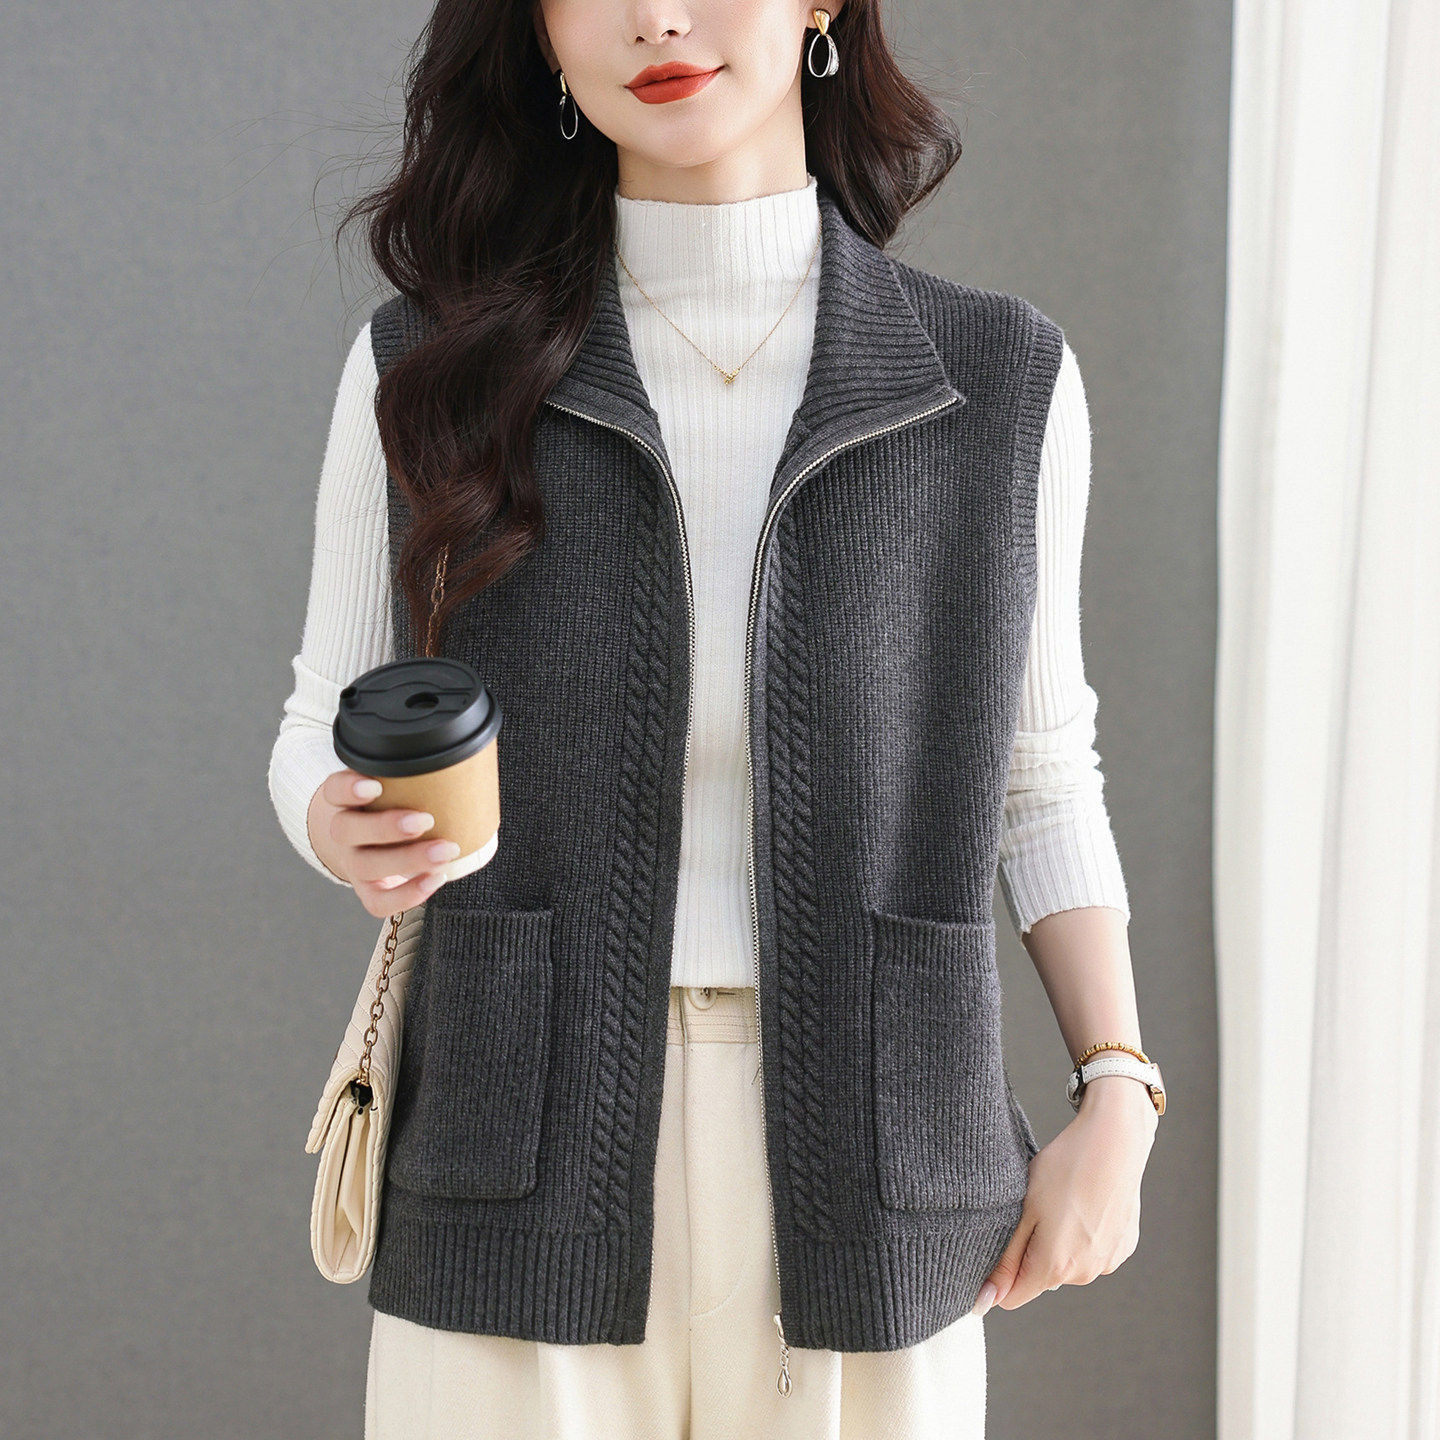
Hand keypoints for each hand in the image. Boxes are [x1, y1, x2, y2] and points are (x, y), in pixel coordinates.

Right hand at [307, 770, 461, 917]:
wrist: (368, 844)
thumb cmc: (392, 806)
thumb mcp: (395, 786)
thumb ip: (417, 775)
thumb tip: (474, 760)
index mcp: (345, 800)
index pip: (334, 790)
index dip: (349, 788)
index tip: (375, 784)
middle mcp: (343, 832)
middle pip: (347, 830)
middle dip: (386, 826)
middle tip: (425, 820)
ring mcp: (352, 863)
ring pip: (365, 865)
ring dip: (407, 859)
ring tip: (445, 851)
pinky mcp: (366, 890)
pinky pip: (377, 902)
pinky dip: (407, 895)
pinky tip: (435, 880)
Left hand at [970, 1077, 1156, 1314]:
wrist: (1114, 1141)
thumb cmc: (1064, 1168)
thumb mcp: (1024, 1209)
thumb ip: (1005, 1260)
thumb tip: (986, 1300)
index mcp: (1055, 1267)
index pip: (1014, 1297)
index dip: (1000, 1276)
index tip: (1001, 1244)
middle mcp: (1085, 1274)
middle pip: (1042, 1278)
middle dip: (1032, 1252)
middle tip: (1037, 1210)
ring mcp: (1108, 1262)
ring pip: (1067, 1264)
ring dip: (1059, 1243)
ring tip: (1064, 1203)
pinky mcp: (1124, 1247)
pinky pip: (1092, 1252)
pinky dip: (1084, 1236)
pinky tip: (1085, 1205)